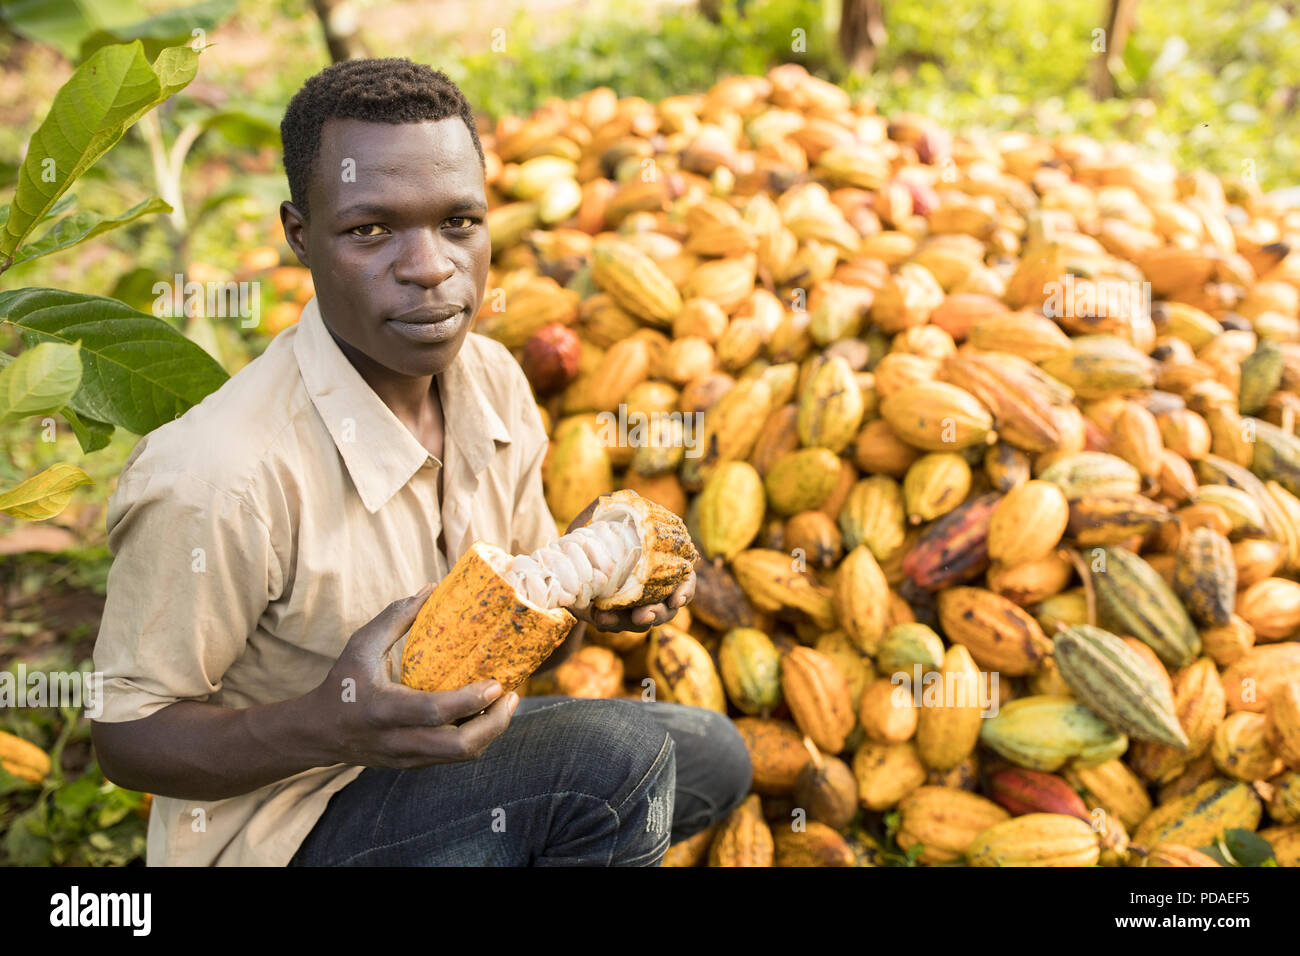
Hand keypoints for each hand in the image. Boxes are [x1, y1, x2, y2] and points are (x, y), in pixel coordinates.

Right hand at [305, 583, 517, 769]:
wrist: (318, 732)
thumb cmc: (342, 682)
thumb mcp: (361, 645)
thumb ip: (395, 617)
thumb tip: (431, 588)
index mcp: (383, 709)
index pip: (433, 712)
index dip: (469, 700)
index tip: (496, 683)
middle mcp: (397, 740)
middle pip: (457, 747)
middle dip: (493, 724)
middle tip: (510, 696)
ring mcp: (407, 758)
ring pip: (460, 757)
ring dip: (490, 731)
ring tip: (505, 703)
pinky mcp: (413, 765)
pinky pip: (452, 757)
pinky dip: (475, 738)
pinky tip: (484, 714)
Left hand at [563, 495, 695, 633]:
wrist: (562, 556)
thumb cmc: (590, 533)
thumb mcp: (603, 517)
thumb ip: (621, 506)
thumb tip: (634, 497)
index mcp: (657, 565)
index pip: (684, 581)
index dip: (685, 591)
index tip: (677, 598)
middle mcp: (649, 589)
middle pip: (667, 608)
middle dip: (660, 613)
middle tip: (646, 613)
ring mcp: (630, 605)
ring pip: (642, 621)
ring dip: (634, 622)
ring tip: (621, 619)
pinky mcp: (609, 615)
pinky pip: (614, 624)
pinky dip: (608, 622)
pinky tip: (600, 617)